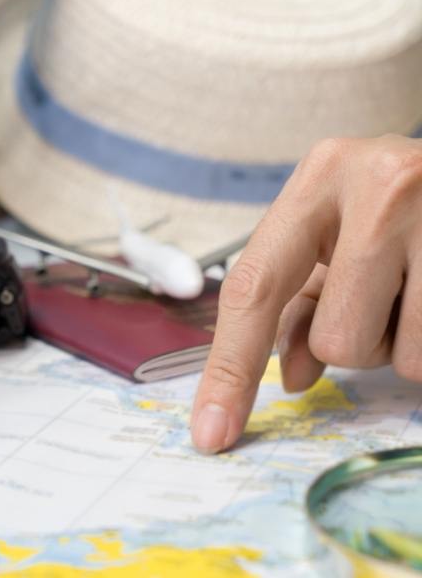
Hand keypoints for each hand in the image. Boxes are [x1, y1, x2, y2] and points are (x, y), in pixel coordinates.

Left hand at [191, 135, 421, 452]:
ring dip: (403, 344)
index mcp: (318, 179)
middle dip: (355, 341)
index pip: (254, 289)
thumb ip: (300, 304)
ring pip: (397, 356)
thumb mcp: (337, 234)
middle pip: (334, 340)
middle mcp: (377, 186)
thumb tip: (287, 377)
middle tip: (381, 298)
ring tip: (416, 290)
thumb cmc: (399, 204)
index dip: (229, 370)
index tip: (212, 433)